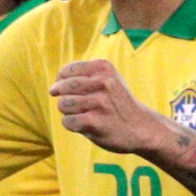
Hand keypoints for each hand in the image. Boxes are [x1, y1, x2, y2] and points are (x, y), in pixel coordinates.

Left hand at [51, 59, 167, 152]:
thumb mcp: (108, 80)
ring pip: (63, 104)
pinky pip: (68, 121)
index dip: (62, 82)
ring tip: (83, 115)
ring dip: (68, 112)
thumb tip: (53, 89)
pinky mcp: (95, 122)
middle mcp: (103, 82)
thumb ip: (83, 76)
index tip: (71, 91)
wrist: (142, 128)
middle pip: (62, 87)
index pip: (66, 71)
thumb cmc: (118, 104)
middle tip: (75, 105)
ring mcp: (100, 102)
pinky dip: (72, 125)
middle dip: (63, 97)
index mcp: (104, 68)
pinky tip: (85, 125)